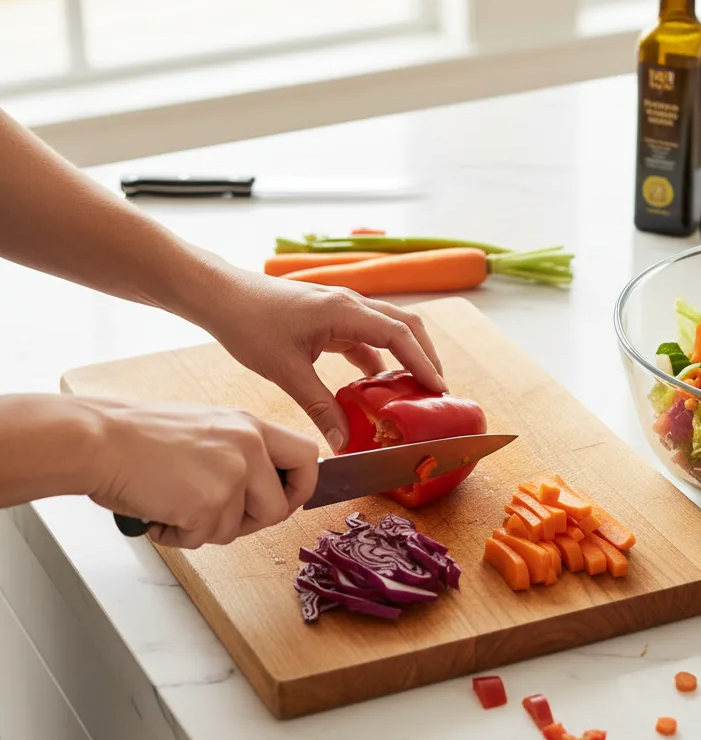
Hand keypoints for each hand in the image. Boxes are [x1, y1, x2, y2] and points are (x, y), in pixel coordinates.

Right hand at [82, 398, 318, 548]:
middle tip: (217, 518)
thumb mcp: (206, 428)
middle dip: (252, 523)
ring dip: (206, 529)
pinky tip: (159, 513)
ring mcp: (231, 475)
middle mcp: (249, 447)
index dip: (301, 486)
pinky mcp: (208, 504)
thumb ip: (239, 452)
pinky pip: (203, 539)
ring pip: (238, 529)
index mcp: (250, 426)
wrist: (98, 440)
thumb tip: (262, 487)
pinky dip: (178, 535)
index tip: (285, 500)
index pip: (307, 455)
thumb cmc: (138, 436)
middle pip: (280, 506)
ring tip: (173, 504)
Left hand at [197, 268, 446, 452]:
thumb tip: (343, 442)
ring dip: (405, 356)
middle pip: (406, 325)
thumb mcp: (287, 371)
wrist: (221, 296)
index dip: (424, 363)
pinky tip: (376, 385)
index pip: (400, 335)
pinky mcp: (331, 317)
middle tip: (437, 391)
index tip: (439, 390)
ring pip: (388, 329)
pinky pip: (366, 337)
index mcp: (344, 311)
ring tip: (415, 390)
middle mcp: (350, 304)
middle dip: (426, 356)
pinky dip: (378, 359)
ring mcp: (342, 308)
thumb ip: (320, 407)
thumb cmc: (249, 324)